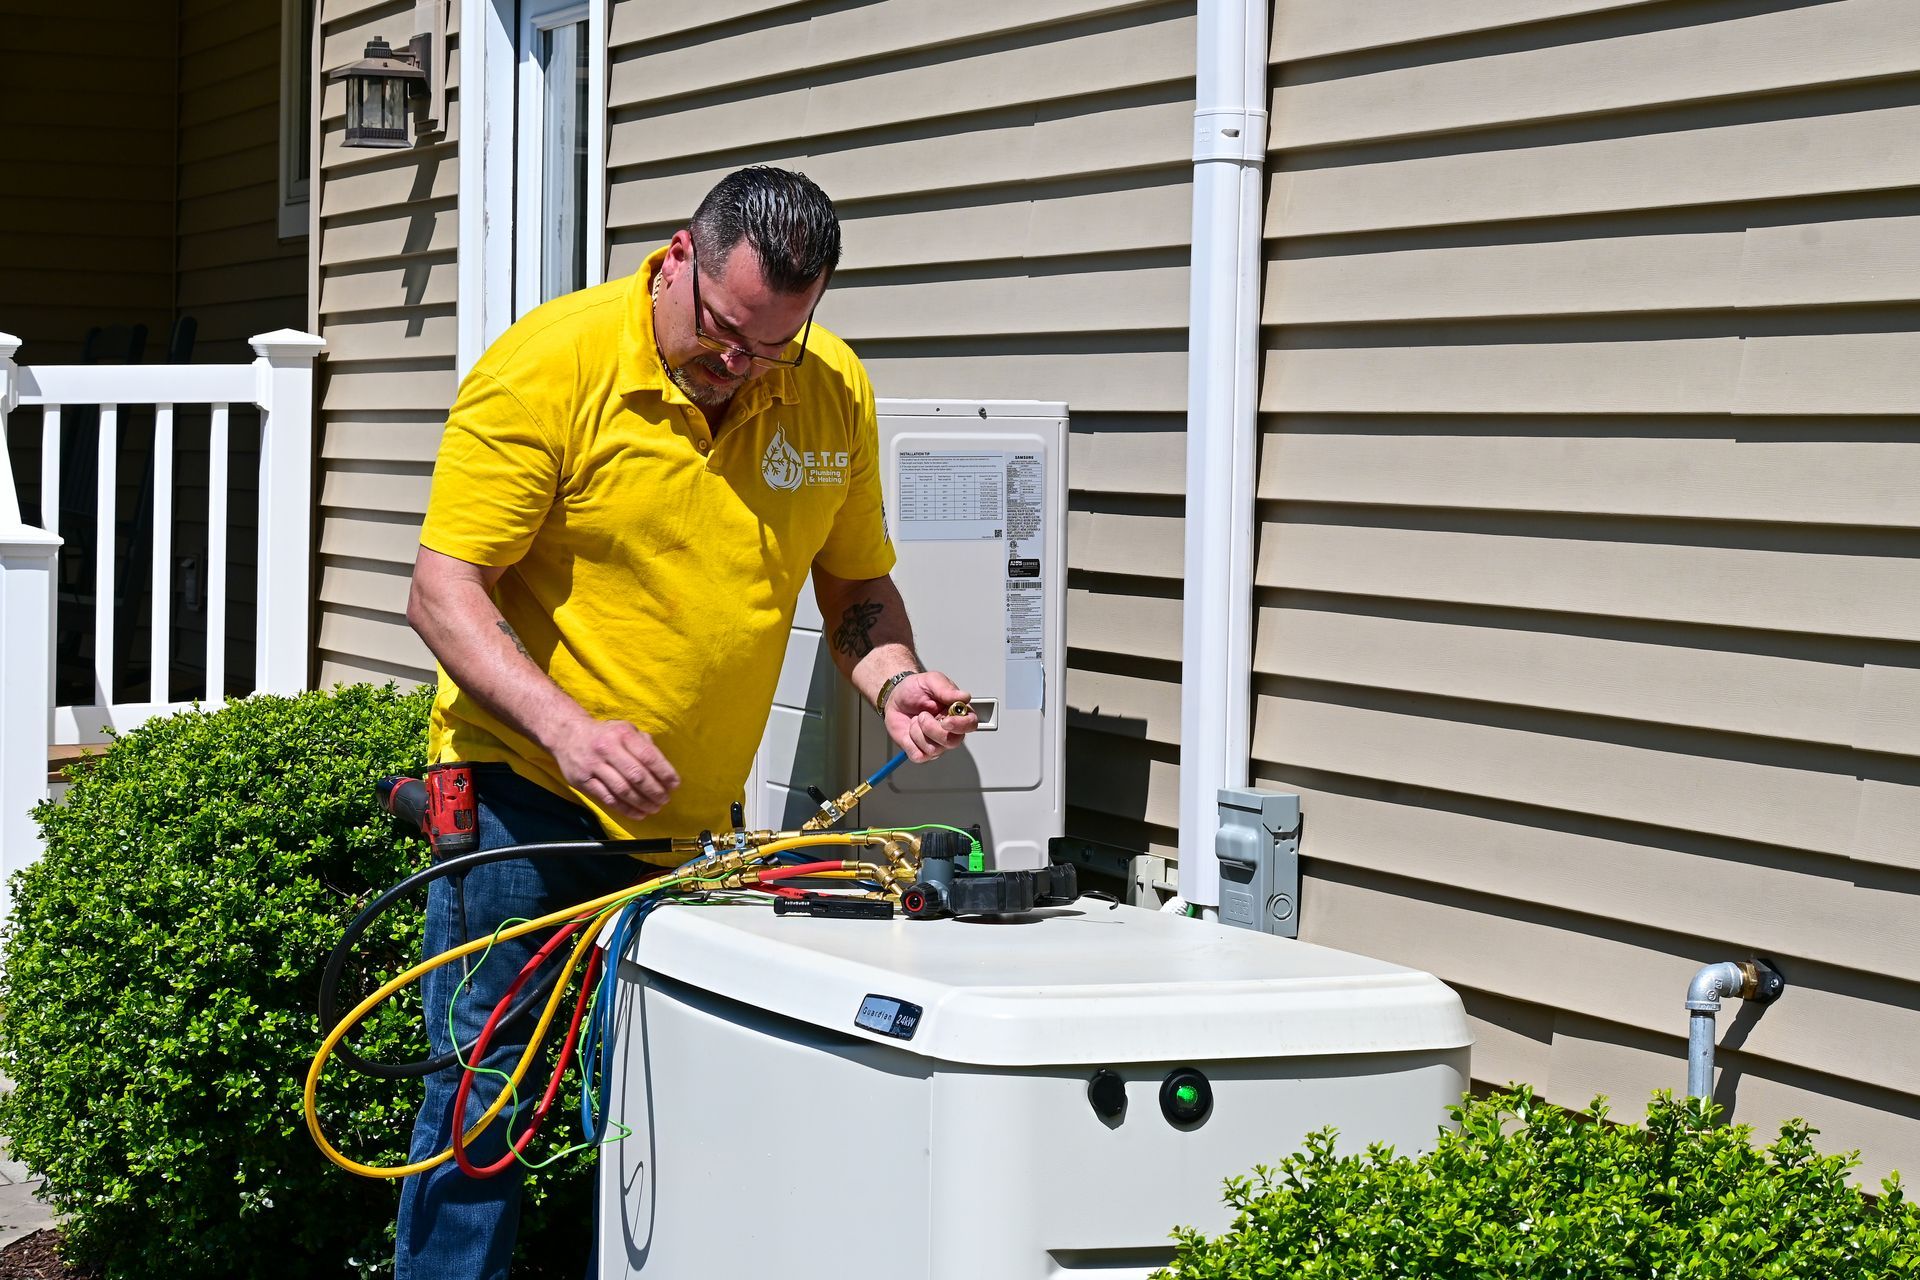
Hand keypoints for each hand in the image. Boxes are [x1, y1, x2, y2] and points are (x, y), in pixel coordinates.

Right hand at [549, 717, 680, 820]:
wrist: (567, 735)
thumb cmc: (606, 734)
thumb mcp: (626, 730)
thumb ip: (645, 745)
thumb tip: (665, 769)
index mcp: (622, 734)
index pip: (648, 756)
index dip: (664, 773)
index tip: (674, 785)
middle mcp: (607, 748)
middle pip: (637, 776)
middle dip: (655, 791)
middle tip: (665, 800)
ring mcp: (593, 765)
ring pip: (622, 790)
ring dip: (642, 803)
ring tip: (654, 808)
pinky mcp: (583, 781)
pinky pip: (607, 798)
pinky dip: (625, 809)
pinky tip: (637, 813)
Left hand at [882, 670, 978, 763]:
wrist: (895, 697)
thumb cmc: (915, 689)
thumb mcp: (930, 681)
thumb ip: (947, 689)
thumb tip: (964, 696)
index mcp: (957, 713)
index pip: (971, 724)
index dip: (961, 725)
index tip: (946, 720)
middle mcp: (950, 731)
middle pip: (953, 742)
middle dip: (933, 729)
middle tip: (923, 715)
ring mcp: (936, 743)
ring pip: (933, 749)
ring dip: (918, 732)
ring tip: (916, 719)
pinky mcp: (920, 751)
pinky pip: (918, 755)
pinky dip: (910, 742)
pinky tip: (910, 730)